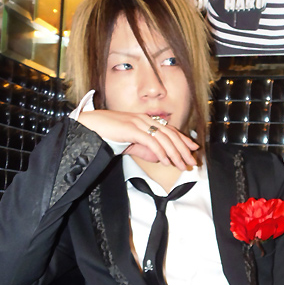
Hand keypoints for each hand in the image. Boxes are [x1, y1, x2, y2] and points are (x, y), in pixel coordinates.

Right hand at [78, 110, 198, 169]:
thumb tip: (159, 157)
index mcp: (146, 121)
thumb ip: (144, 149)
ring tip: (181, 164)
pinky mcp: (132, 129)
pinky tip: (165, 161)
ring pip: (164, 138)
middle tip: (191, 161)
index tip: (194, 149)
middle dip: (183, 149)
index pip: (170, 130)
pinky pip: (151, 142)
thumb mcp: (130, 143)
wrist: (89, 127)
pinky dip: (160, 152)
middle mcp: (145, 120)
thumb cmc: (107, 133)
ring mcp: (139, 123)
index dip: (184, 139)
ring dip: (175, 153)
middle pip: (171, 134)